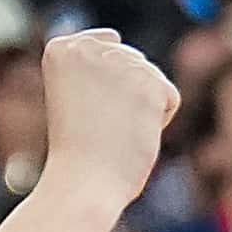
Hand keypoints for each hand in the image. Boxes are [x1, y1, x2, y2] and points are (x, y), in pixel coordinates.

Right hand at [39, 28, 178, 212]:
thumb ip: (97, 68)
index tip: (80, 114)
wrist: (81, 185)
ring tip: (113, 133)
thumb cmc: (76, 153)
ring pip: (151, 80)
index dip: (100, 90)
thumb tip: (127, 52)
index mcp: (61, 48)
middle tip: (97, 129)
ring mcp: (121, 62)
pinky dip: (158, 122)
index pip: (106, 49)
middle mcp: (89, 46)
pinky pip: (169, 97)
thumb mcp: (74, 97)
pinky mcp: (150, 83)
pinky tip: (132, 135)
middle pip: (131, 63)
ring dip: (141, 110)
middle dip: (123, 98)